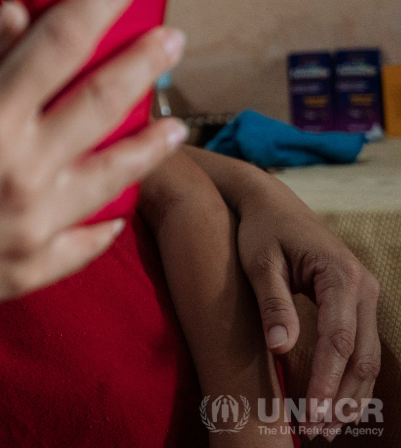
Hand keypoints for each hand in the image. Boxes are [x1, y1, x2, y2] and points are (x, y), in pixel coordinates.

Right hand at [0, 0, 188, 368]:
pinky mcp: (28, 271)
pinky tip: (120, 206)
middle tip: (170, 37)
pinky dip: (109, 220)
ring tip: (174, 125)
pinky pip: (87, 241)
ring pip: (115, 176)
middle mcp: (19, 174)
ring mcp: (30, 229)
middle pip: (103, 101)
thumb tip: (16, 20)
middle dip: (144, 61)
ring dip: (149, 144)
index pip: (59, 44)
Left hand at [239, 185, 380, 411]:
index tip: (312, 414)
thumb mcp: (259, 262)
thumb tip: (280, 348)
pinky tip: (332, 403)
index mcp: (340, 276)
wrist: (271, 203)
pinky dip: (348, 377)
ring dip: (349, 395)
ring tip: (326, 428)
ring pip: (366, 356)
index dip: (327, 381)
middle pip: (360, 355)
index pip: (338, 340)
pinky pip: (359, 346)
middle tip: (318, 432)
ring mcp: (366, 295)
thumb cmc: (260, 230)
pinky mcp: (357, 302)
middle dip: (341, 398)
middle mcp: (363, 287)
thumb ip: (272, 303)